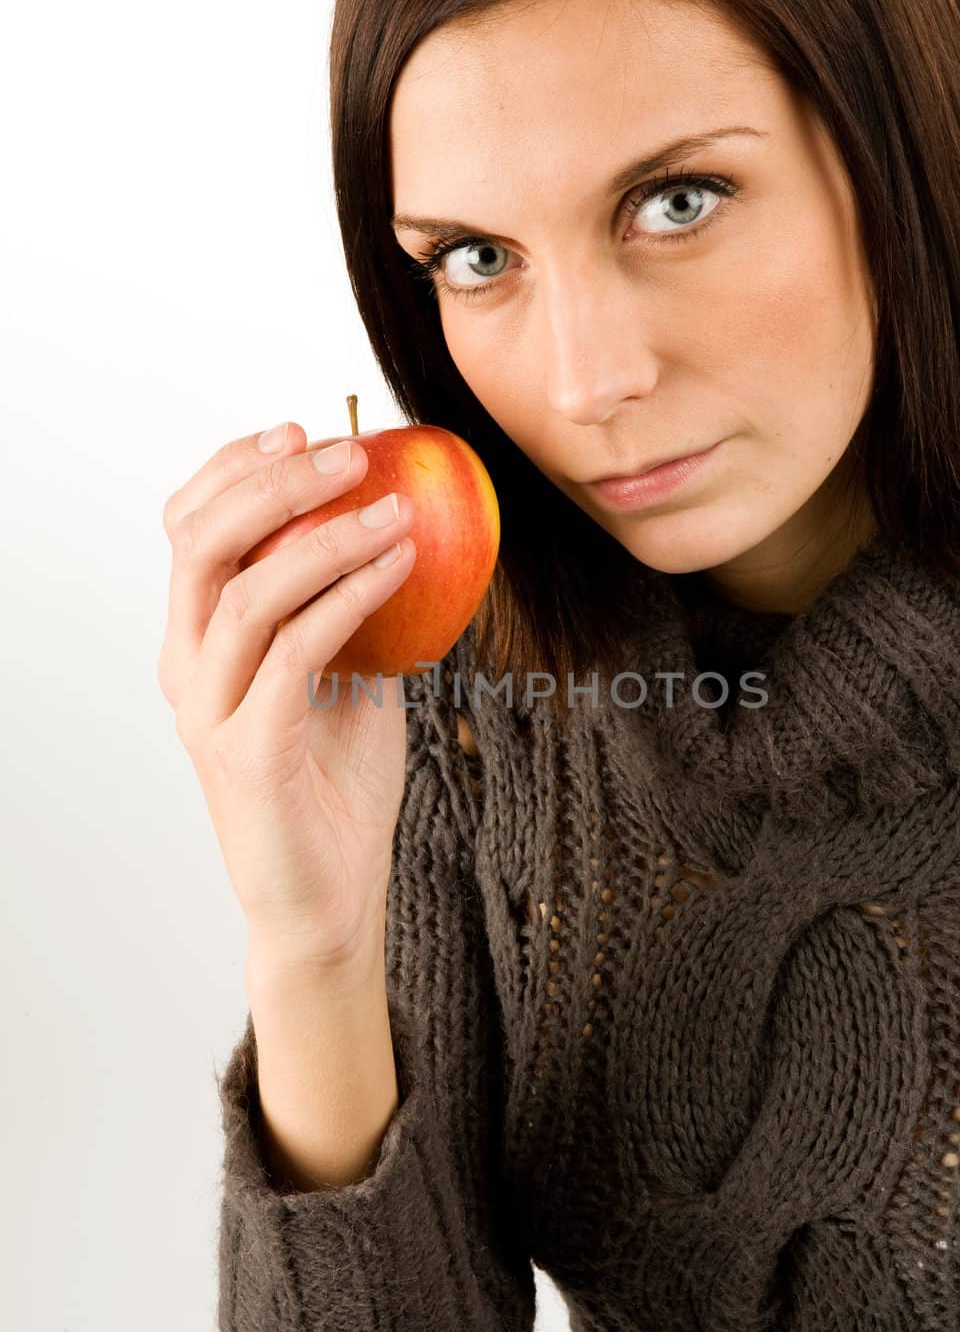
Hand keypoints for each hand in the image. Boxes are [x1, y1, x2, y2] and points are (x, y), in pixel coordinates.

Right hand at [157, 421, 417, 973]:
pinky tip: (398, 568)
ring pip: (248, 592)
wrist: (328, 901)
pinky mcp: (246, 752)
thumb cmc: (335, 790)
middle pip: (203, 544)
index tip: (299, 430)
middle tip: (350, 454)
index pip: (188, 531)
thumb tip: (400, 534)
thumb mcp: (348, 680)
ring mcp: (210, 713)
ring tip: (397, 510)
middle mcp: (187, 670)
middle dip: (275, 483)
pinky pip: (298, 652)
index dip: (234, 470)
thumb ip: (349, 614)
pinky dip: (350, 597)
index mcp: (197, 645)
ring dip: (327, 536)